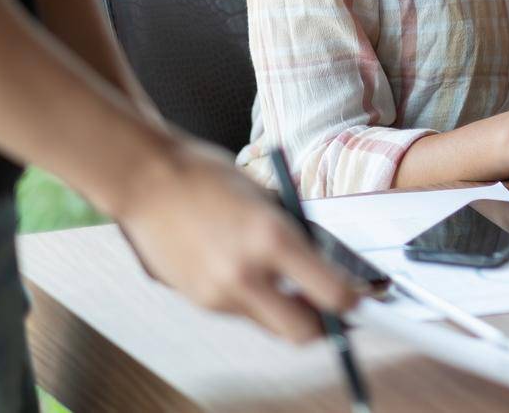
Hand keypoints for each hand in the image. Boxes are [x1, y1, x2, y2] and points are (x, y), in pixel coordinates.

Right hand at [114, 138, 360, 341]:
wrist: (147, 180)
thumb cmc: (208, 176)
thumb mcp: (268, 197)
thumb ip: (295, 234)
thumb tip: (325, 264)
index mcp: (273, 237)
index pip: (333, 293)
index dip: (353, 302)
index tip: (360, 299)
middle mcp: (247, 273)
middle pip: (303, 332)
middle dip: (324, 326)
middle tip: (333, 310)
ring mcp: (219, 293)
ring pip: (271, 324)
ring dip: (287, 311)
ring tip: (288, 280)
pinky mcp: (199, 301)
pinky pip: (242, 312)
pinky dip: (255, 300)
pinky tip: (247, 270)